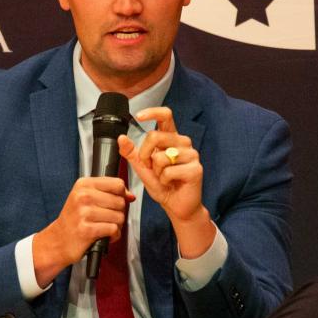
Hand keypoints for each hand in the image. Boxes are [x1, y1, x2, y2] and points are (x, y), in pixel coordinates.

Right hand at [32, 177, 134, 286]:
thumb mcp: (87, 198)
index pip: (117, 184)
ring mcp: (84, 213)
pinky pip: (114, 229)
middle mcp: (83, 196)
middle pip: (120, 201)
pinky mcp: (87, 230)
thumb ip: (109, 193)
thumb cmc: (74, 219)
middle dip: (118, 213)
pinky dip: (113, 235)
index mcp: (84, 184)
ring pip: (119, 216)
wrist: (58, 240)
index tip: (113, 202)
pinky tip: (104, 236)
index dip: (121, 195)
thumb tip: (130, 196)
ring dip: (116, 226)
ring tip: (104, 227)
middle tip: (106, 219)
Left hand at [118, 107, 213, 256]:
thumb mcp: (142, 168)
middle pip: (154, 136)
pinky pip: (169, 171)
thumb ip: (132, 153)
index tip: (138, 116)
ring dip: (156, 171)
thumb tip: (121, 138)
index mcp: (171, 138)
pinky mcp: (196, 169)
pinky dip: (164, 180)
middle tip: (152, 168)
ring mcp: (192, 155)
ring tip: (165, 178)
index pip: (165, 116)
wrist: (176, 205)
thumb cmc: (163, 185)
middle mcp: (183, 143)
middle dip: (145, 155)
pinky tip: (172, 183)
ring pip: (160, 157)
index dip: (152, 112)